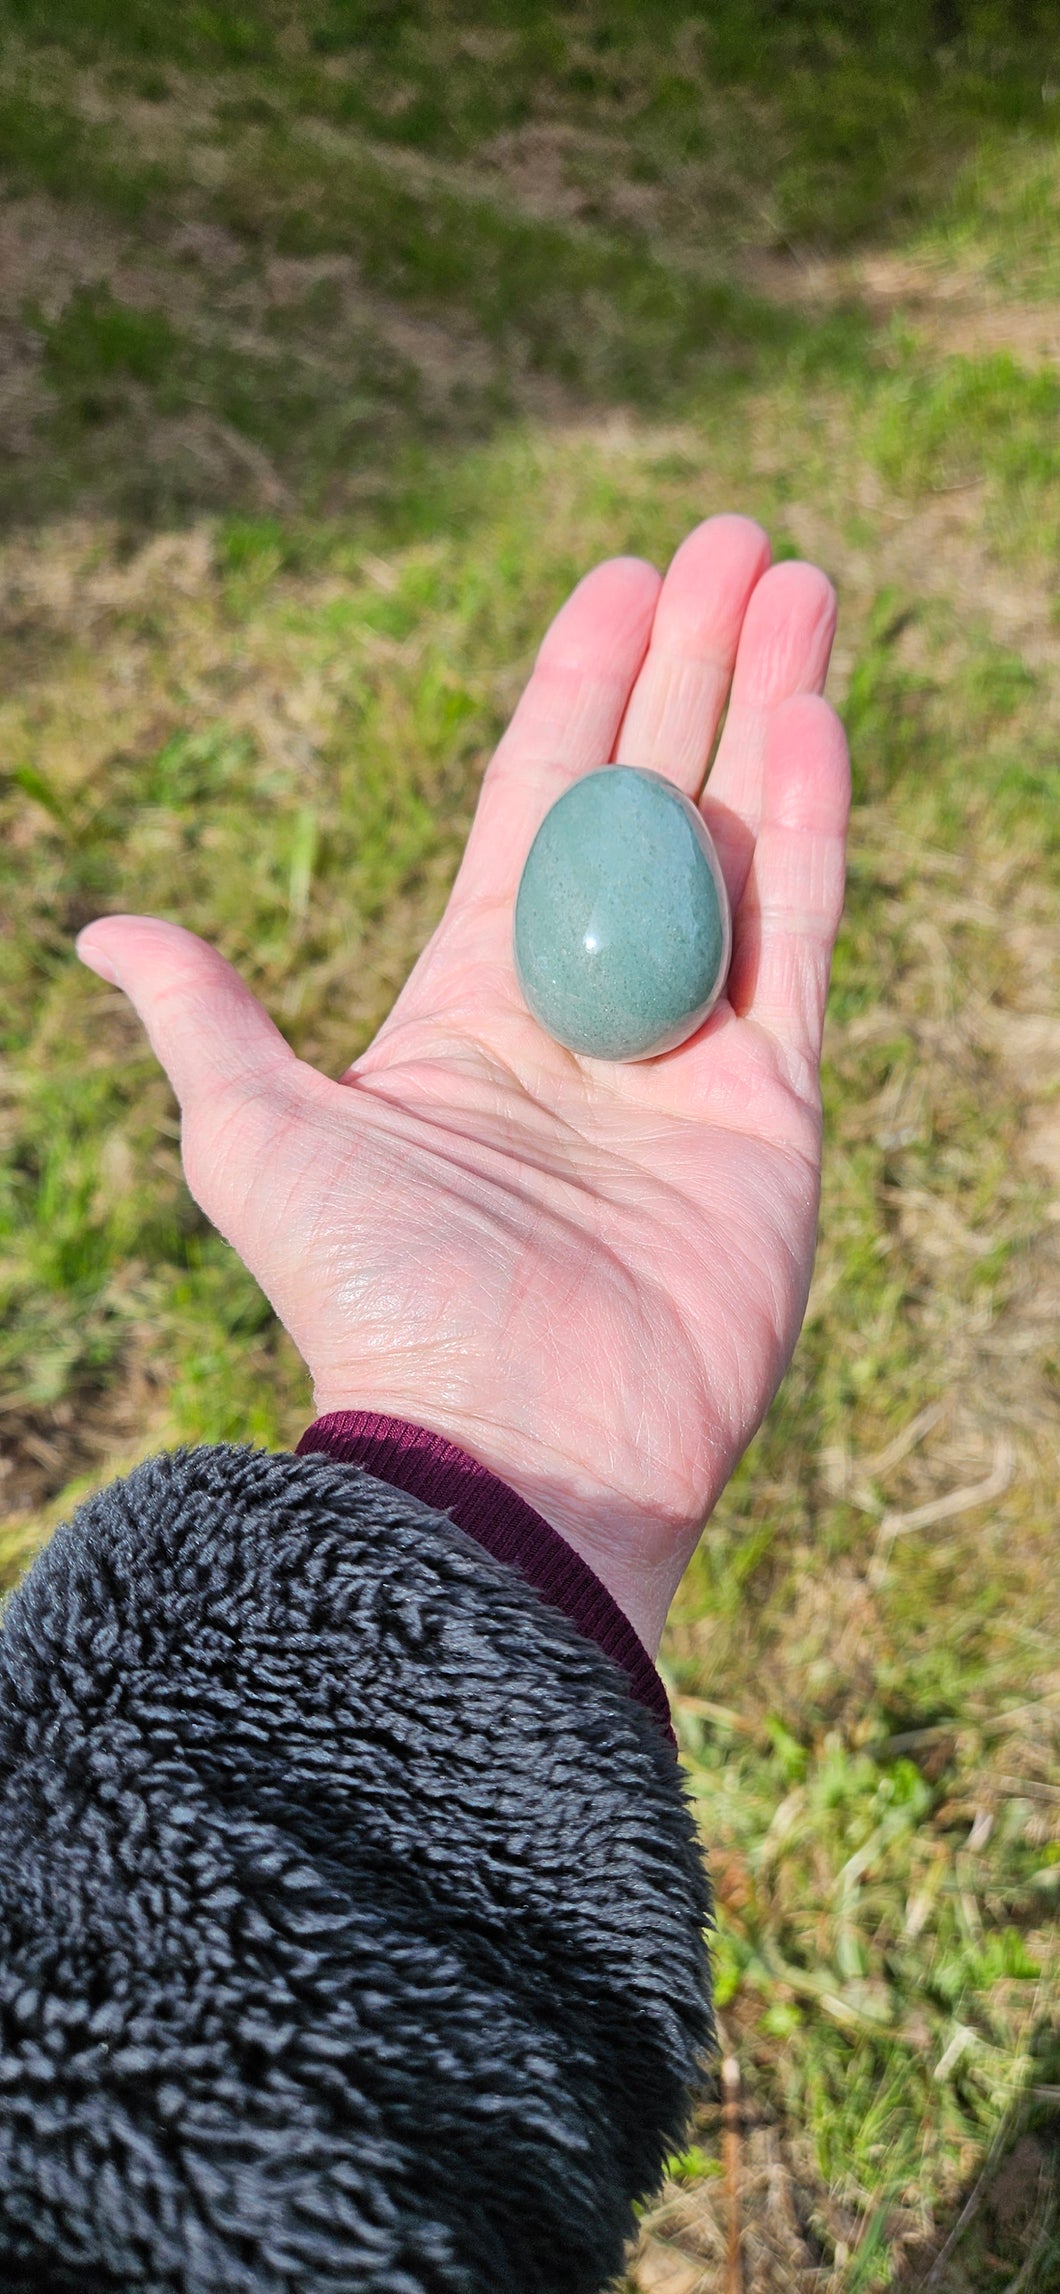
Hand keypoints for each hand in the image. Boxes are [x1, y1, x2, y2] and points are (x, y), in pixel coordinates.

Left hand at [76, 515, 848, 1656]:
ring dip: (768, 708)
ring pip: (740, 843)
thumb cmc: (372, 1290)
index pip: (536, 803)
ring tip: (796, 580)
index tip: (612, 579)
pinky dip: (812, 823)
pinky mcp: (773, 1110)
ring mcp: (691, 1056)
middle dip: (688, 666)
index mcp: (470, 1000)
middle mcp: (589, 1011)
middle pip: (651, 797)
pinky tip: (817, 710)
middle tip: (731, 541)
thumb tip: (103, 928)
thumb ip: (208, 1019)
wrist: (507, 1443)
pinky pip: (802, 940)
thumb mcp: (256, 1136)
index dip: (575, 688)